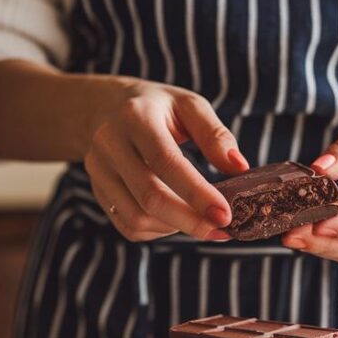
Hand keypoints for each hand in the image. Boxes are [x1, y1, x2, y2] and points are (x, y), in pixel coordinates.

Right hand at [84, 80, 248, 241]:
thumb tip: (239, 167)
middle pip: (150, 197)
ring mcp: (99, 171)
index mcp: (136, 117)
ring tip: (201, 221)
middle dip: (190, 221)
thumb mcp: (188, 105)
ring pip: (137, 218)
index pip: (166, 162)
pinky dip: (158, 232)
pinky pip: (128, 226)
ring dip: (176, 228)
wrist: (104, 108)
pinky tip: (178, 220)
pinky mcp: (98, 192)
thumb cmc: (157, 107)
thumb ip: (215, 134)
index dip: (197, 193)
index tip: (225, 215)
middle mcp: (110, 145)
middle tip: (222, 230)